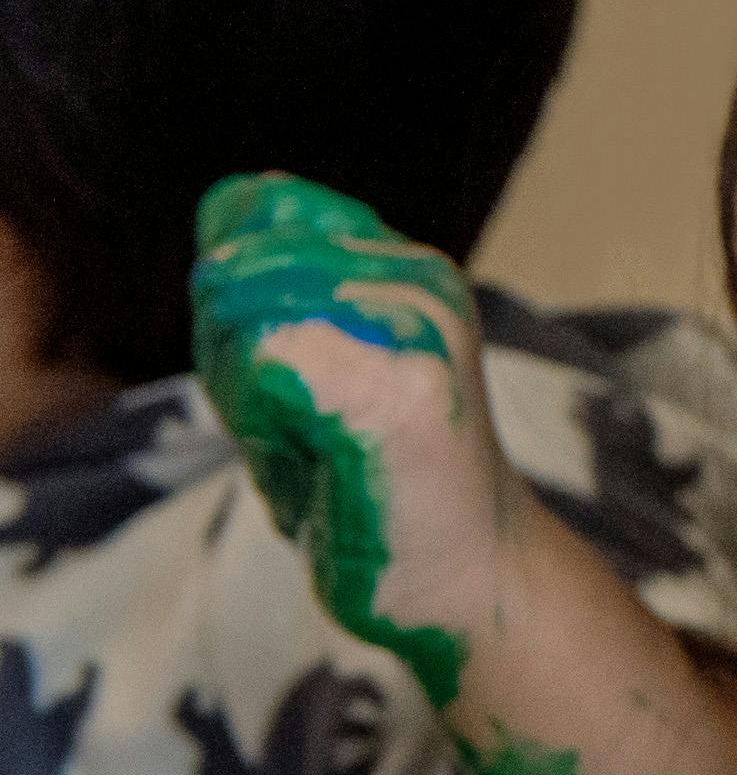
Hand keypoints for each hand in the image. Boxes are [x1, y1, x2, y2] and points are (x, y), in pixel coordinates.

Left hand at [188, 174, 532, 705]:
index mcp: (403, 264)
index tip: (278, 363)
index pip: (261, 208)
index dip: (234, 291)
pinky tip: (317, 456)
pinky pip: (265, 362)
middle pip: (237, 267)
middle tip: (298, 420)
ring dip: (246, 392)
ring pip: (245, 311)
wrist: (468, 576)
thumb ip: (277, 282)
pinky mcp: (400, 389)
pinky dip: (263, 420)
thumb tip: (231, 198)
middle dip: (230, 352)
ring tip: (313, 439)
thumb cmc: (376, 481)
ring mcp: (417, 328)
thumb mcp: (320, 357)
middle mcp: (420, 278)